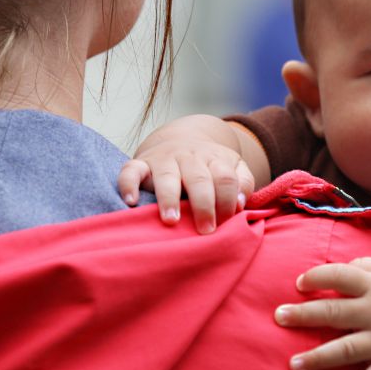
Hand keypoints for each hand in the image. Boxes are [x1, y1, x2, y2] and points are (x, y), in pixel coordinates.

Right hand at [118, 138, 254, 234]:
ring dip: (169, 199)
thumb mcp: (234, 167)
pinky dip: (128, 184)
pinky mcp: (141, 163)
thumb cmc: (210, 166)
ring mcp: (164, 159)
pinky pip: (130, 170)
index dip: (228, 201)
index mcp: (214, 159)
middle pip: (199, 179)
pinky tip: (130, 202)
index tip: (227, 223)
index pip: (225, 178)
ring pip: (167, 176)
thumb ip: (243, 183)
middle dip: (204, 205)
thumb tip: (239, 203)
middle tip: (206, 230)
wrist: (181, 139)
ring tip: (172, 221)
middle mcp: (189, 157)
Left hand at [273, 257, 370, 369]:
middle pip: (336, 312)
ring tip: (295, 365)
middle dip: (305, 315)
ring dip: (320, 358)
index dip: (317, 277)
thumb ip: (361, 266)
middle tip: (279, 317)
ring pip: (349, 349)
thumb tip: (329, 271)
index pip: (341, 275)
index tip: (299, 284)